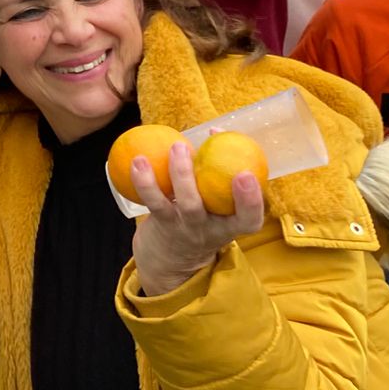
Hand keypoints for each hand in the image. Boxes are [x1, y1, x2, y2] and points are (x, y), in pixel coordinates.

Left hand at [129, 136, 264, 294]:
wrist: (171, 259)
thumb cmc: (201, 217)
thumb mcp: (217, 205)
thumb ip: (219, 172)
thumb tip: (216, 131)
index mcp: (232, 224)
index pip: (250, 219)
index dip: (252, 200)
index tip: (246, 173)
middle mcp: (212, 229)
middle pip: (217, 209)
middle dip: (215, 179)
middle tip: (207, 149)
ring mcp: (187, 228)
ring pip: (187, 204)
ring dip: (180, 174)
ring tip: (176, 146)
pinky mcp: (163, 224)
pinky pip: (154, 202)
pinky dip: (144, 181)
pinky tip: (137, 161)